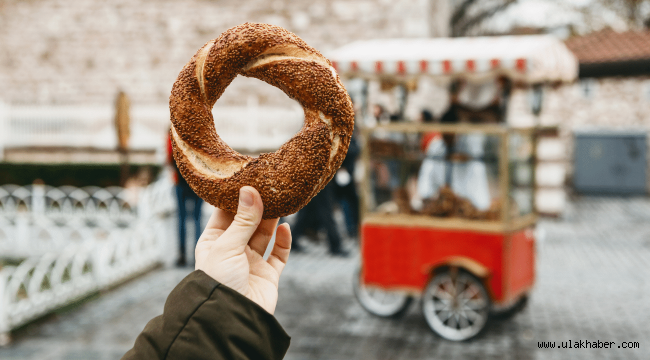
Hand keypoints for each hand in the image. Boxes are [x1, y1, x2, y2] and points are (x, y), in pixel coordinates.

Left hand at [195, 186, 291, 314]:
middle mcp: (232, 251)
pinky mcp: (268, 275)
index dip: (236, 198)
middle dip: (257, 206)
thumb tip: (250, 190)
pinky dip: (284, 241)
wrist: (232, 319)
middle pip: (247, 222)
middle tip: (269, 186)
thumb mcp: (227, 245)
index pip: (224, 214)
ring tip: (280, 201)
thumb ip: (243, 219)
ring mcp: (251, 262)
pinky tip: (286, 227)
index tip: (248, 178)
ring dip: (271, 219)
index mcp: (213, 243)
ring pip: (264, 235)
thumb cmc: (219, 282)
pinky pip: (279, 254)